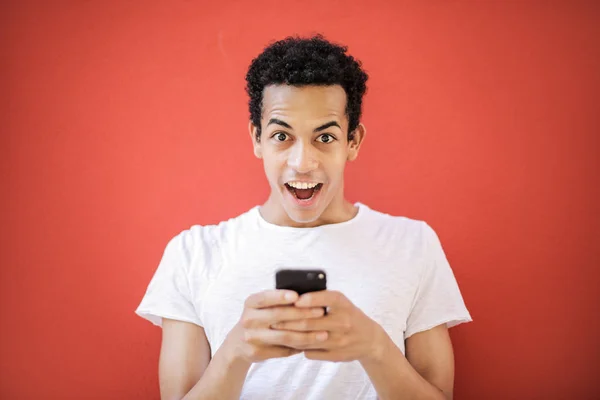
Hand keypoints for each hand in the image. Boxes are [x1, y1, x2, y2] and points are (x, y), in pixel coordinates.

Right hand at [224, 289, 329, 363]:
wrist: (238, 343)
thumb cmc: (259, 318)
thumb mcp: (262, 307)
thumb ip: (279, 301)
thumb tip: (309, 296)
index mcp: (250, 303)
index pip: (265, 297)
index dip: (280, 296)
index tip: (297, 295)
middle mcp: (248, 319)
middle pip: (278, 316)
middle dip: (302, 313)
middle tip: (321, 312)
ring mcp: (251, 337)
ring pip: (283, 336)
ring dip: (306, 335)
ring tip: (323, 333)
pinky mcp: (257, 352)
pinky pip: (283, 350)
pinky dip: (300, 347)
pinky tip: (313, 344)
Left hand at [271, 290, 388, 362]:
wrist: (369, 340)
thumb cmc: (348, 316)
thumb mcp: (341, 304)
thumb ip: (322, 299)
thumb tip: (293, 297)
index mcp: (345, 305)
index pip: (328, 298)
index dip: (311, 299)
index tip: (295, 299)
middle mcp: (344, 322)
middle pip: (311, 322)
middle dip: (289, 320)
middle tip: (273, 319)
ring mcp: (340, 341)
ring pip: (308, 339)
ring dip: (290, 335)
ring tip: (276, 331)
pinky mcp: (336, 355)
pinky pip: (311, 352)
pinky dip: (299, 347)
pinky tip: (289, 343)